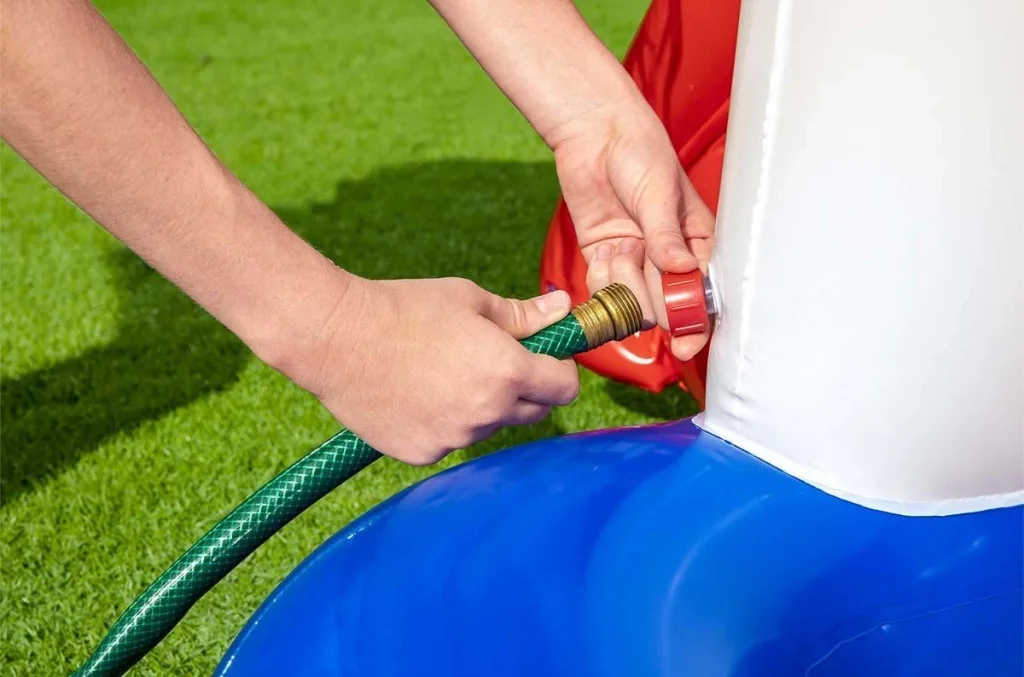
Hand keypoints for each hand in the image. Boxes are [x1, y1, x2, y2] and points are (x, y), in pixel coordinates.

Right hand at [283, 276, 580, 464]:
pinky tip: (417, 393)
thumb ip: (523, 315)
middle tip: (492, 360)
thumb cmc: (405, 309)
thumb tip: (562, 308)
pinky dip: (444, 422)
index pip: (564, 388)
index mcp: (507, 371)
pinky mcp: (424, 454)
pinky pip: (451, 439)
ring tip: (443, 372)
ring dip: (483, 406)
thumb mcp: (471, 301)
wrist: (336, 338)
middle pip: (534, 412)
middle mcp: (487, 413)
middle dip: (526, 389)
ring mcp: (454, 439)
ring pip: (489, 426)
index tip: (545, 358)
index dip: (560, 370)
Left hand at [551, 97, 715, 360]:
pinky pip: (603, 289)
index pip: (701, 292)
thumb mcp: (659, 192)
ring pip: (632, 302)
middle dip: (652, 300)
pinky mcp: (604, 258)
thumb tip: (680, 270)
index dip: (695, 321)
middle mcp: (667, 258)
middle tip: (639, 267)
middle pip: (666, 305)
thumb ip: (666, 235)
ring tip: (620, 247)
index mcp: (696, 242)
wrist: (595, 134)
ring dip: (623, 284)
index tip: (684, 344)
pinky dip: (600, 280)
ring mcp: (635, 261)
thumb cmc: (639, 152)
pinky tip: (604, 250)